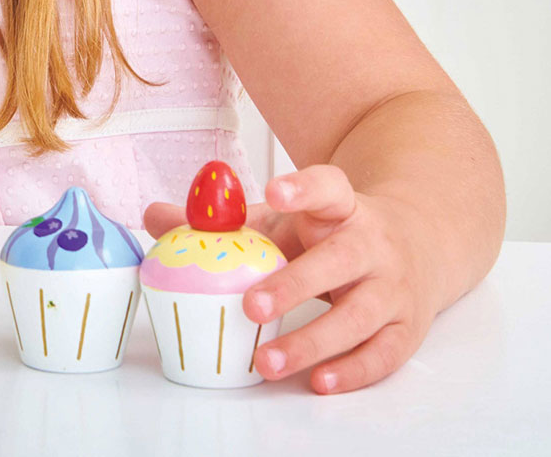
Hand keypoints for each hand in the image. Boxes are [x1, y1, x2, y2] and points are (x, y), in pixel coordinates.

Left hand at [142, 163, 436, 393]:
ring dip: (314, 340)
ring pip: (361, 315)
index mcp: (341, 206)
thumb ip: (224, 220)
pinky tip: (319, 382)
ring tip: (267, 361)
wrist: (415, 245)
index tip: (274, 191)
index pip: (329, 186)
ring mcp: (394, 287)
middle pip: (341, 259)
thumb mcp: (281, 218)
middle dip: (295, 284)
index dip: (304, 187)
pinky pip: (384, 354)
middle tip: (250, 305)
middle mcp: (373, 243)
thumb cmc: (328, 234)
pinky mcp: (409, 329)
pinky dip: (353, 371)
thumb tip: (153, 218)